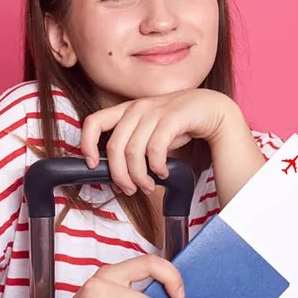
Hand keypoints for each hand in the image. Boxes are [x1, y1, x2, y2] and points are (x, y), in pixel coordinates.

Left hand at [80, 89, 240, 195]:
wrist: (211, 109)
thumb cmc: (178, 124)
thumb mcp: (149, 132)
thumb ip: (132, 146)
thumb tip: (118, 174)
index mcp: (126, 110)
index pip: (93, 121)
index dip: (87, 144)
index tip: (92, 164)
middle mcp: (137, 108)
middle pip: (114, 147)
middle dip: (119, 175)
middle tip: (129, 189)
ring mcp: (154, 111)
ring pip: (133, 152)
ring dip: (139, 176)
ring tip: (148, 185)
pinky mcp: (172, 117)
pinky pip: (155, 149)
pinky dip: (156, 167)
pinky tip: (162, 173)